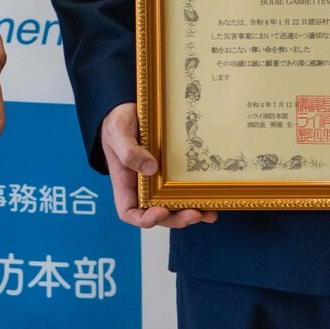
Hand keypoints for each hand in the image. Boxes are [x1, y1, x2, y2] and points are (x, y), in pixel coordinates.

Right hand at [100, 101, 216, 230]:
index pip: (130, 212)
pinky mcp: (172, 173)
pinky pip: (183, 190)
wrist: (128, 109)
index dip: (145, 219)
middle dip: (177, 219)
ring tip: (208, 214)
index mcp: (125, 183)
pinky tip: (212, 199)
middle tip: (194, 214)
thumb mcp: (117, 132)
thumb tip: (150, 168)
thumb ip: (128, 151)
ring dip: (191, 214)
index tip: (162, 211)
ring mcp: (158, 182)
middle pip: (158, 214)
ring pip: (174, 206)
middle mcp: (142, 188)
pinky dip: (197, 198)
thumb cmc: (117, 123)